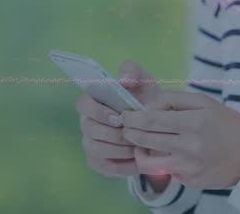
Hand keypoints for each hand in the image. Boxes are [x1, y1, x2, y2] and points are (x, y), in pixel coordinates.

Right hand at [75, 60, 160, 176]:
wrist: (156, 124)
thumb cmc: (145, 98)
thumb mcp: (143, 81)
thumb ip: (132, 72)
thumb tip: (124, 81)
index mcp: (93, 101)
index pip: (83, 104)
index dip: (98, 112)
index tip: (118, 118)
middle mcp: (87, 122)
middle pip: (90, 130)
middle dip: (114, 134)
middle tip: (134, 135)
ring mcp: (91, 142)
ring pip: (96, 149)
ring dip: (119, 149)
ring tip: (138, 147)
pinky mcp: (98, 161)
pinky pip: (105, 167)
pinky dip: (123, 165)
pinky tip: (137, 160)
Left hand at [120, 90, 239, 188]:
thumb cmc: (226, 122)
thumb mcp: (203, 102)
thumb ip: (172, 99)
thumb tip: (146, 107)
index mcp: (192, 124)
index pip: (149, 121)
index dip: (131, 118)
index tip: (124, 115)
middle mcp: (189, 148)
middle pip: (143, 140)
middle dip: (128, 132)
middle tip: (126, 126)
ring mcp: (189, 168)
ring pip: (147, 163)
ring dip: (138, 151)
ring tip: (141, 143)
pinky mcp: (190, 182)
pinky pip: (166, 172)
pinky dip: (161, 161)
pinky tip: (168, 153)